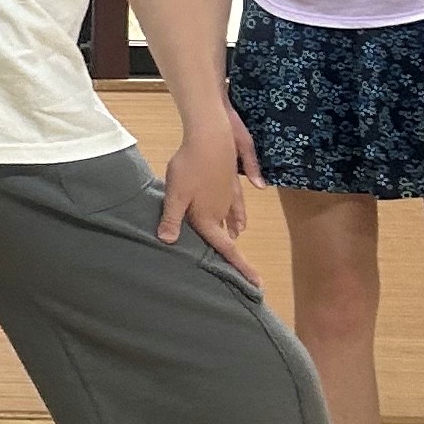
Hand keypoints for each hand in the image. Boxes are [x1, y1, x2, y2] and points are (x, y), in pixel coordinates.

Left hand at [157, 107, 255, 264]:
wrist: (212, 139)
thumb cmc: (190, 167)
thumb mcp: (176, 195)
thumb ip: (172, 219)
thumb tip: (167, 241)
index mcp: (209, 218)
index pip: (226, 248)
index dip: (241, 267)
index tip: (256, 283)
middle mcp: (222, 211)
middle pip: (228, 237)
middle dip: (234, 252)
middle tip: (243, 269)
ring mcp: (229, 197)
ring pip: (233, 220)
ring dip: (233, 233)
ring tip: (235, 241)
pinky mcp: (231, 183)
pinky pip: (237, 206)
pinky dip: (238, 216)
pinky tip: (239, 219)